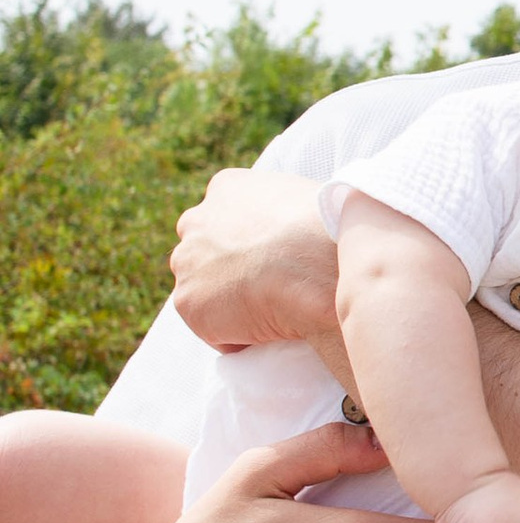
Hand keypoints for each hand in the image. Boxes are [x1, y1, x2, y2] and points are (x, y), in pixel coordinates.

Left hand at [170, 169, 341, 357]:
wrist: (320, 268)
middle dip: (228, 268)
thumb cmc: (328, 232)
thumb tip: (297, 227)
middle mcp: (196, 221)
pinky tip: (269, 329)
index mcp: (227, 187)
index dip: (250, 241)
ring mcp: (188, 263)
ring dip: (231, 302)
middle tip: (268, 285)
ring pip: (206, 289)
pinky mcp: (189, 304)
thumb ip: (284, 208)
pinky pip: (214, 328)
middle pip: (205, 251)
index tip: (273, 258)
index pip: (228, 217)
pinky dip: (238, 335)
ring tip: (272, 311)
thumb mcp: (309, 198)